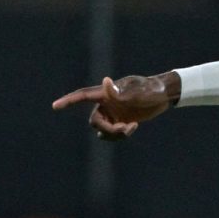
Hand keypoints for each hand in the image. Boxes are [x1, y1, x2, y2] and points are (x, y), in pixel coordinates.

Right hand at [51, 73, 179, 139]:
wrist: (163, 95)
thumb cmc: (151, 89)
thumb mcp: (137, 90)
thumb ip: (120, 91)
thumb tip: (105, 82)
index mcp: (105, 93)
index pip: (82, 96)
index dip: (68, 101)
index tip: (54, 106)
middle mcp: (106, 104)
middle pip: (95, 122)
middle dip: (108, 130)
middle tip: (125, 129)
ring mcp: (113, 113)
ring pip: (102, 131)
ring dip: (115, 134)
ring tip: (131, 128)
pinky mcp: (120, 121)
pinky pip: (113, 134)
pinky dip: (120, 135)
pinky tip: (133, 127)